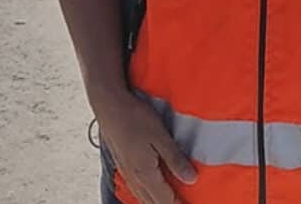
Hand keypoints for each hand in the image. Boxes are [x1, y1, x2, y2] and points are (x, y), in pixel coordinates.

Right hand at [95, 88, 197, 203]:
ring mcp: (127, 173)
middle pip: (154, 203)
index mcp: (145, 174)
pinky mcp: (123, 166)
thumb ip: (175, 159)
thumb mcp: (161, 136)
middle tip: (184, 202)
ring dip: (158, 201)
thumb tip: (191, 179)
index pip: (166, 201)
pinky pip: (138, 189)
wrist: (110, 106)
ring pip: (144, 198)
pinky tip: (154, 188)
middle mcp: (134, 179)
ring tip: (172, 199)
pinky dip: (149, 194)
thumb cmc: (134, 117)